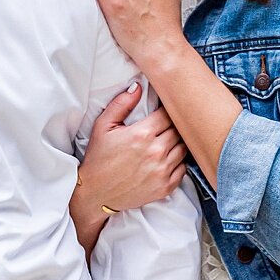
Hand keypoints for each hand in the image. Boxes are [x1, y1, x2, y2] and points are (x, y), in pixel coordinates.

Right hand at [78, 83, 188, 212]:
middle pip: (178, 130)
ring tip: (165, 142)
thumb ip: (121, 104)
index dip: (166, 111)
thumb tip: (138, 87)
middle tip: (164, 127)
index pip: (167, 114)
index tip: (161, 113)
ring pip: (183, 148)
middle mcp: (156, 152)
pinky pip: (183, 169)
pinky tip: (166, 159)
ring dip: (176, 143)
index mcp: (141, 134)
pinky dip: (178, 162)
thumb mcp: (103, 126)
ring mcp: (162, 171)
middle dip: (172, 126)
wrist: (96, 192)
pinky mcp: (166, 187)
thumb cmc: (99, 158)